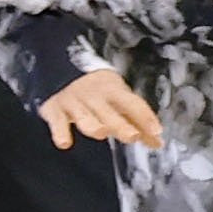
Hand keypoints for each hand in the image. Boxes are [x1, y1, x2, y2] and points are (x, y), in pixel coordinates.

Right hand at [40, 68, 160, 151]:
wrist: (62, 69)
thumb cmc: (98, 92)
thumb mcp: (119, 100)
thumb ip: (138, 122)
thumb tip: (158, 143)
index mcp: (114, 91)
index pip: (133, 104)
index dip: (145, 117)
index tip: (156, 131)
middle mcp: (94, 95)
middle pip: (109, 112)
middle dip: (121, 124)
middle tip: (133, 136)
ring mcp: (73, 101)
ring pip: (84, 116)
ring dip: (93, 124)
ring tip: (102, 132)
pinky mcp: (54, 109)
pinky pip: (57, 121)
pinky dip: (60, 132)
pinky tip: (65, 142)